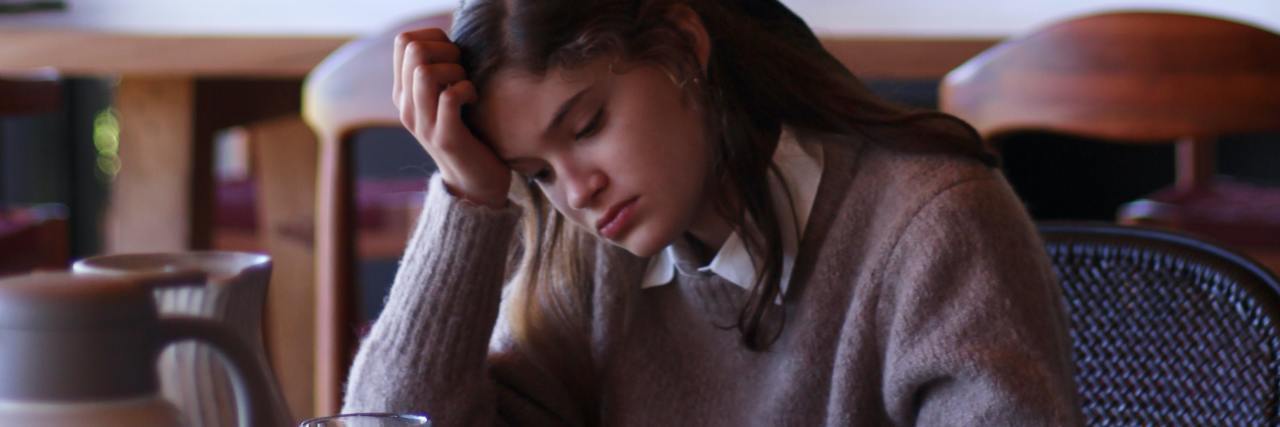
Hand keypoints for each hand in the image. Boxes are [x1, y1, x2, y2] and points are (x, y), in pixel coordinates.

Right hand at [394, 28, 510, 207]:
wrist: (474, 184)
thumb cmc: (468, 133)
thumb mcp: (444, 99)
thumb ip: (439, 71)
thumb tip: (448, 39)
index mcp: (404, 94)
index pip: (403, 41)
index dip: (434, 37)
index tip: (454, 55)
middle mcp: (406, 107)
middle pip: (413, 50)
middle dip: (446, 49)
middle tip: (463, 69)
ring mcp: (422, 124)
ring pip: (424, 72)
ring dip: (455, 70)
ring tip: (466, 84)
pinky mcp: (445, 138)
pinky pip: (449, 97)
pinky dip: (467, 90)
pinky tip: (474, 99)